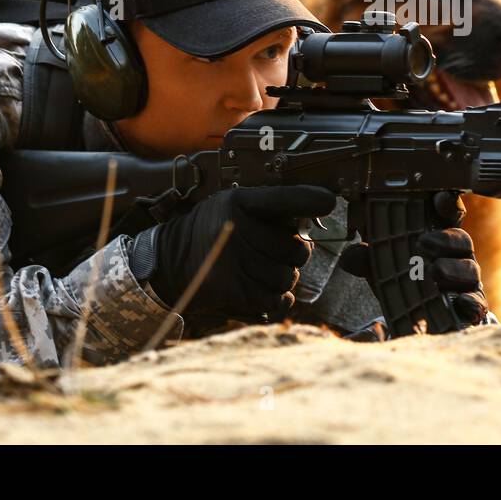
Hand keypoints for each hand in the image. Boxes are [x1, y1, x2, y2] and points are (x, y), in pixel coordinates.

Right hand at [143, 185, 333, 321]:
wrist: (171, 262)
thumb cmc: (213, 233)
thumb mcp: (234, 208)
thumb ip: (271, 212)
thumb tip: (313, 221)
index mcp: (240, 201)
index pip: (284, 199)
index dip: (309, 200)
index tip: (329, 202)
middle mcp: (237, 226)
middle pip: (297, 250)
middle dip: (293, 258)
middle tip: (274, 256)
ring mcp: (233, 258)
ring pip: (288, 278)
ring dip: (282, 281)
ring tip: (262, 273)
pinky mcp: (230, 287)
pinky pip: (274, 300)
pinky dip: (276, 301)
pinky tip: (264, 292)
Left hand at [340, 190, 490, 328]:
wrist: (417, 322)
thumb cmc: (402, 283)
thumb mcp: (380, 268)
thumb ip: (366, 259)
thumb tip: (351, 254)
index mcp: (437, 238)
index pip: (447, 215)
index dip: (447, 204)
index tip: (440, 198)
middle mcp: (456, 256)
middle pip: (462, 239)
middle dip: (445, 238)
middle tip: (423, 242)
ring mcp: (466, 282)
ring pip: (469, 269)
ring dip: (453, 268)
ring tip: (435, 271)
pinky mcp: (470, 307)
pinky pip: (476, 303)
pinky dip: (470, 302)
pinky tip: (462, 303)